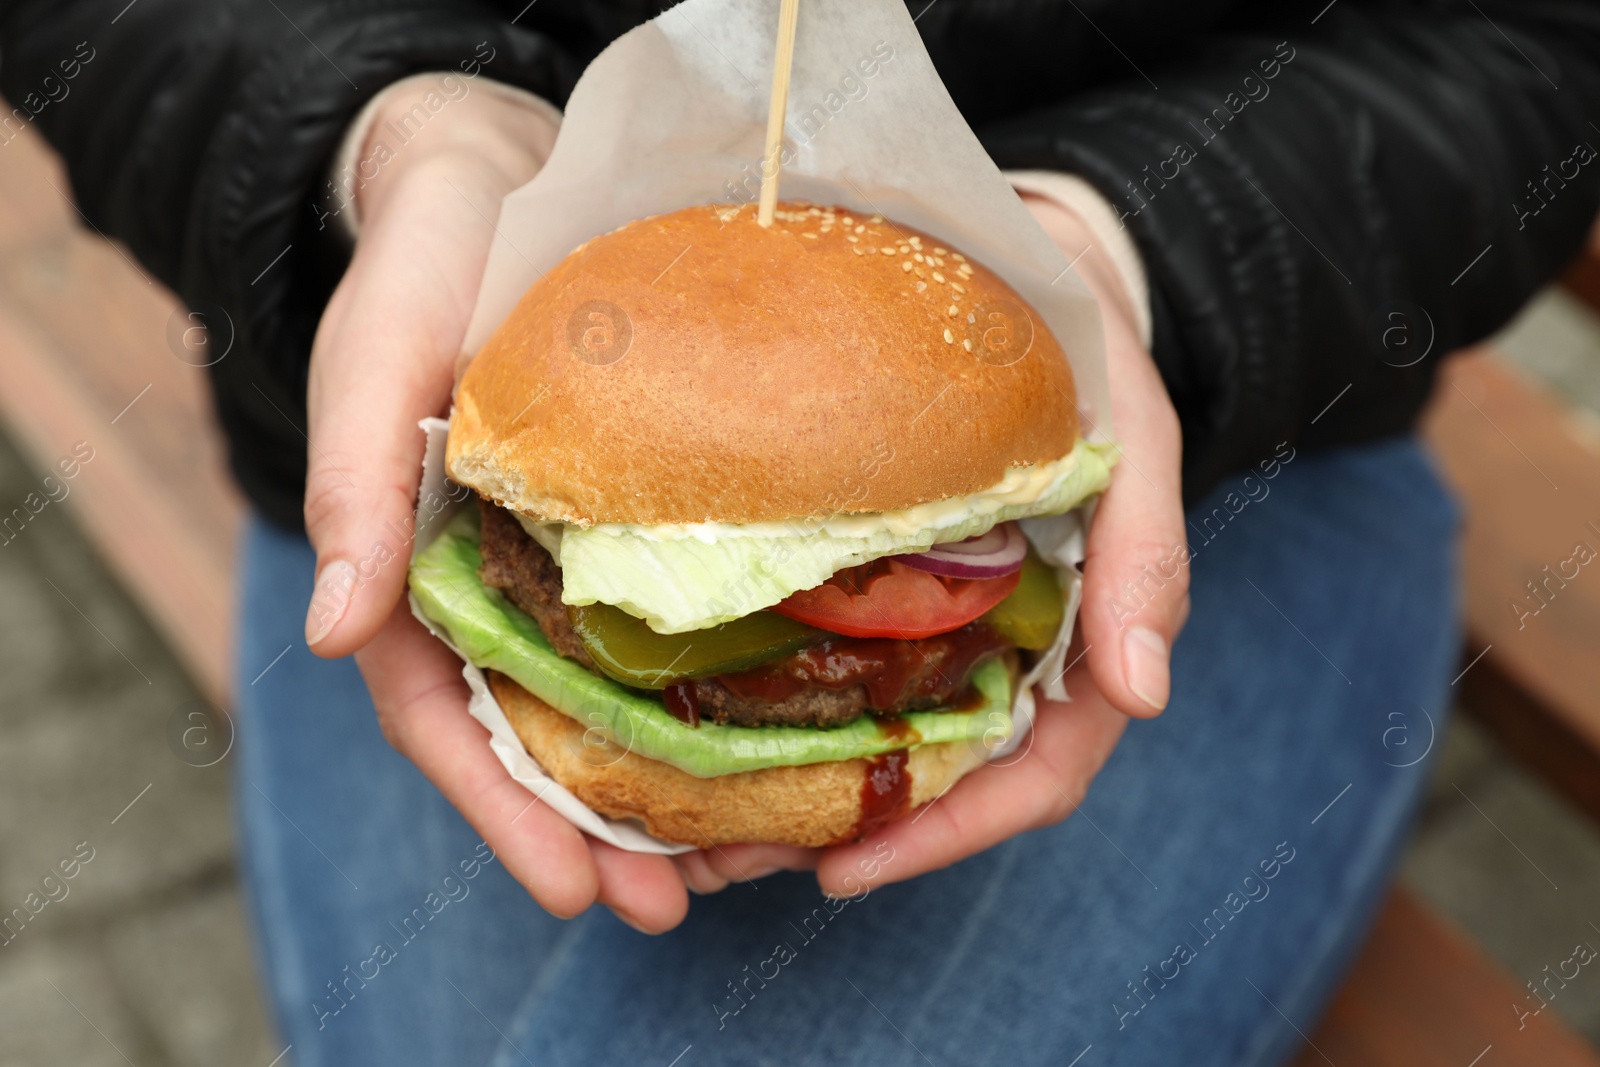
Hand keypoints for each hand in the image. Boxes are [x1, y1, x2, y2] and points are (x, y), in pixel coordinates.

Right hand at [302, 83, 688, 931]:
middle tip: (687, 905)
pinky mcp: (635, 521)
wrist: (496, 181)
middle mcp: (490, 586)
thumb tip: (328, 635)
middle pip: (541, 738)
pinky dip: (714, 687)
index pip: (447, 722)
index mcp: (411, 571)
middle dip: (605, 832)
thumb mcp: (372, 359)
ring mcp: (565, 561)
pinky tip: (780, 727)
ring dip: (671, 785)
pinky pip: (673, 621)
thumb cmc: (421, 266)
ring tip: (752, 852)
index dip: (507, 813)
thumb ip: (351, 487)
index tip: (579, 890)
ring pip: (612, 700)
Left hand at [676, 195, 1188, 895]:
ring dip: (779, 793)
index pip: (1032, 774)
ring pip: (865, 739)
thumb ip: (1147, 554)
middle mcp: (1000, 645)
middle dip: (832, 836)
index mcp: (1077, 636)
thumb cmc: (1085, 345)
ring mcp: (933, 615)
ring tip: (675, 827)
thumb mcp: (1136, 432)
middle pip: (930, 782)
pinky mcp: (870, 572)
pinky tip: (677, 716)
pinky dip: (759, 704)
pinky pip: (818, 658)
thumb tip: (1146, 691)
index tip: (844, 872)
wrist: (1017, 258)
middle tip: (720, 866)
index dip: (948, 834)